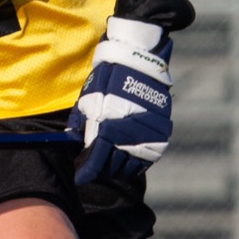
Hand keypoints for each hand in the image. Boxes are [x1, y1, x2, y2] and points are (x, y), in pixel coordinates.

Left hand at [67, 17, 172, 185]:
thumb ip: (81, 127)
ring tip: (109, 161)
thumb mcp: (87, 101)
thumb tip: (76, 147)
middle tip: (93, 165)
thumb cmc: (107, 80)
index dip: (86, 173)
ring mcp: (148, 138)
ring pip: (131, 168)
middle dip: (100, 169)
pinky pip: (148, 159)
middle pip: (112, 169)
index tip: (80, 176)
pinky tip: (127, 156)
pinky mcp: (161, 135)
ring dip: (118, 167)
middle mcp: (129, 139)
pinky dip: (136, 162)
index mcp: (108, 131)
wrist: (138, 61)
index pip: (96, 164)